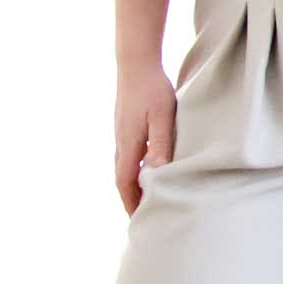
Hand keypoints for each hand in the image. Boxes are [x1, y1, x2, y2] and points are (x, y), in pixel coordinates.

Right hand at [114, 61, 176, 216]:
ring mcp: (120, 135)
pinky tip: (143, 173)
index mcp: (128, 145)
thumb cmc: (152, 89)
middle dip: (130, 200)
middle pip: (121, 180)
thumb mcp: (162, 118)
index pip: (125, 183)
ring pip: (122, 169)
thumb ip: (161, 145)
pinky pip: (126, 157)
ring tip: (144, 201)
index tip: (140, 221)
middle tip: (143, 219)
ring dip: (130, 187)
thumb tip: (157, 173)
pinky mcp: (125, 127)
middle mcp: (120, 143)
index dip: (131, 203)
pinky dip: (132, 172)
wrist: (135, 62)